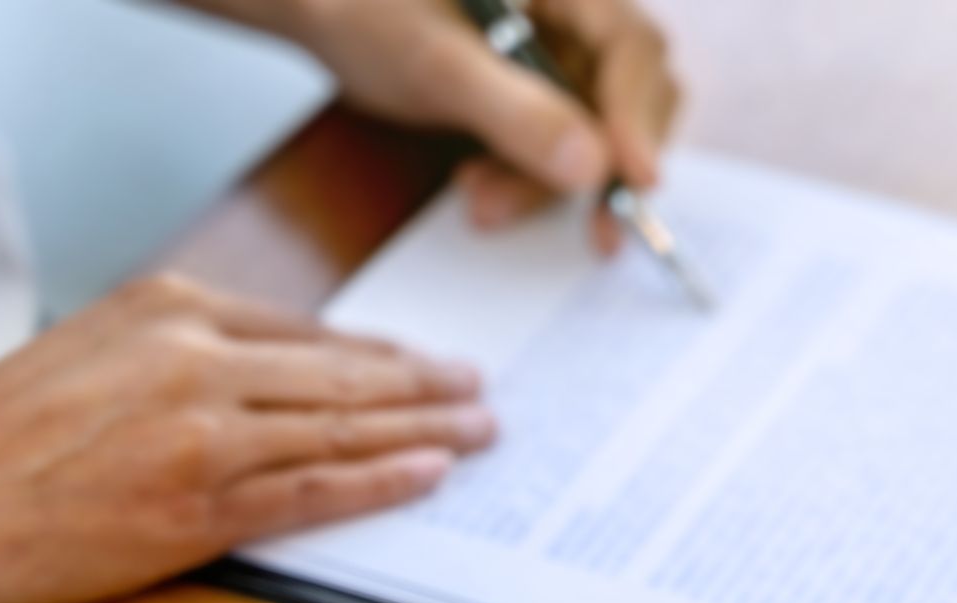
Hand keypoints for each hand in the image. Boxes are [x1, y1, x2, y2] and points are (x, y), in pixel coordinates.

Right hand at [0, 274, 491, 602]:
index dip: (383, 354)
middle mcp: (192, 361)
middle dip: (426, 387)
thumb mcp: (97, 351)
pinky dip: (381, 481)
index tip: (431, 363)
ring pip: (341, 430)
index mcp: (170, 310)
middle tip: (483, 393)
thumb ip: (190, 352)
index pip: (310, 334)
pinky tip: (431, 473)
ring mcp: (199, 436)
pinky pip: (313, 491)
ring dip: (427, 431)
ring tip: (482, 433)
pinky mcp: (195, 509)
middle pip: (342, 377)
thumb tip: (286, 373)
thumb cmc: (5, 435)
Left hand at [269, 0, 679, 240]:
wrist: (318, 9)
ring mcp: (559, 58)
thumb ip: (514, 109)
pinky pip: (561, 150)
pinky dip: (528, 182)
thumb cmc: (362, 7)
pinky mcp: (540, 95)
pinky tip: (481, 188)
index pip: (631, 47)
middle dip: (595, 165)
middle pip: (631, 98)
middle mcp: (573, 16)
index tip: (635, 178)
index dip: (638, 115)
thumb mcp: (432, 61)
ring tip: (479, 199)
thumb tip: (595, 166)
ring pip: (597, 137)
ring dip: (546, 185)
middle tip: (580, 227)